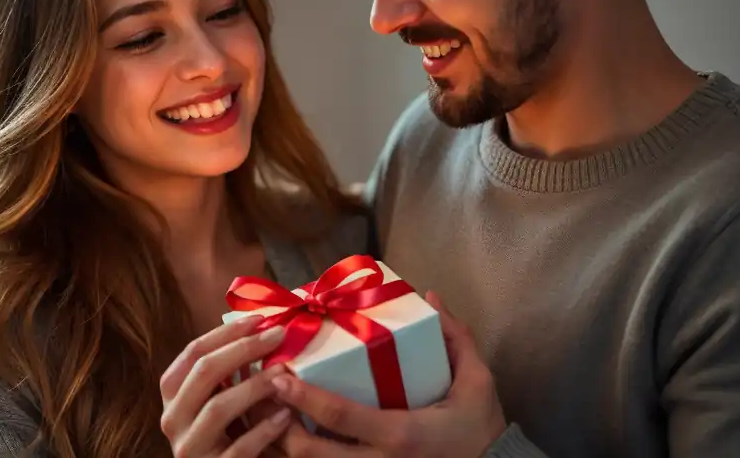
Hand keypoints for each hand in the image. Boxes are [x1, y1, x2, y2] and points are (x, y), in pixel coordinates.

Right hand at [160, 316, 294, 457]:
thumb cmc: (226, 435)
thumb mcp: (218, 400)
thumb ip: (227, 373)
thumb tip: (260, 330)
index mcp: (173, 395)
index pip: (192, 353)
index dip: (226, 332)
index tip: (259, 319)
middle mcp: (172, 419)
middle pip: (205, 372)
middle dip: (244, 349)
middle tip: (277, 336)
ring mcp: (189, 448)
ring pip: (218, 407)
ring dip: (255, 385)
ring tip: (284, 372)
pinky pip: (239, 447)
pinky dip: (264, 429)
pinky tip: (285, 415)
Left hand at [272, 291, 506, 457]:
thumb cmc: (482, 426)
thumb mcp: (477, 380)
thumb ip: (455, 338)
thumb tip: (431, 298)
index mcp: (403, 434)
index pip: (343, 417)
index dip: (305, 398)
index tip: (278, 377)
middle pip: (314, 454)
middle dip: (277, 428)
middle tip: (258, 396)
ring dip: (284, 446)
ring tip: (263, 416)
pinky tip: (286, 440)